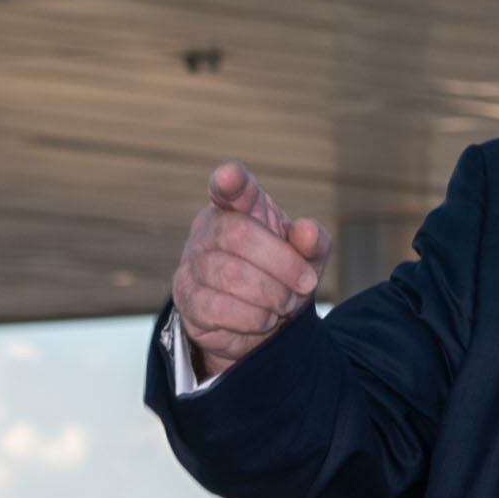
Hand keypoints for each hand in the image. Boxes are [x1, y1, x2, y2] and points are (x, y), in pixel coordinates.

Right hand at [170, 161, 325, 376]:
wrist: (259, 322)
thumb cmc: (281, 274)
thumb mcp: (307, 257)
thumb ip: (312, 242)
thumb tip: (307, 230)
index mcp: (240, 209)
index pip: (232, 190)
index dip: (230, 182)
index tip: (229, 176)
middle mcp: (209, 230)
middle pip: (239, 235)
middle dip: (283, 264)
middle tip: (304, 283)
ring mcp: (193, 264)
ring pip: (230, 274)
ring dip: (271, 294)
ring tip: (285, 303)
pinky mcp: (187, 299)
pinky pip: (218, 308)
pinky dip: (253, 318)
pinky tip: (264, 319)